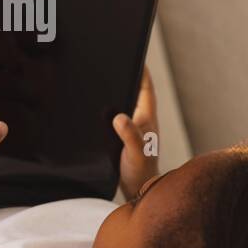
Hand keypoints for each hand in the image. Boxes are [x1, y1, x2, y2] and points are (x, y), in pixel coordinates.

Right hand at [113, 67, 158, 200]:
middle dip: (130, 77)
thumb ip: (130, 135)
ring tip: (108, 79)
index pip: (146, 90)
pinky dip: (112, 109)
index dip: (142, 71)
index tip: (137, 55)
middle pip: (137, 93)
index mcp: (147, 120)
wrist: (137, 192)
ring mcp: (135, 130)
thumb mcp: (135, 153)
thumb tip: (119, 117)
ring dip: (121, 93)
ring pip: (128, 104)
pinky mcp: (126, 138)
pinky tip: (100, 109)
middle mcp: (143, 122)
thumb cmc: (140, 173)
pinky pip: (120, 117)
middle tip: (118, 61)